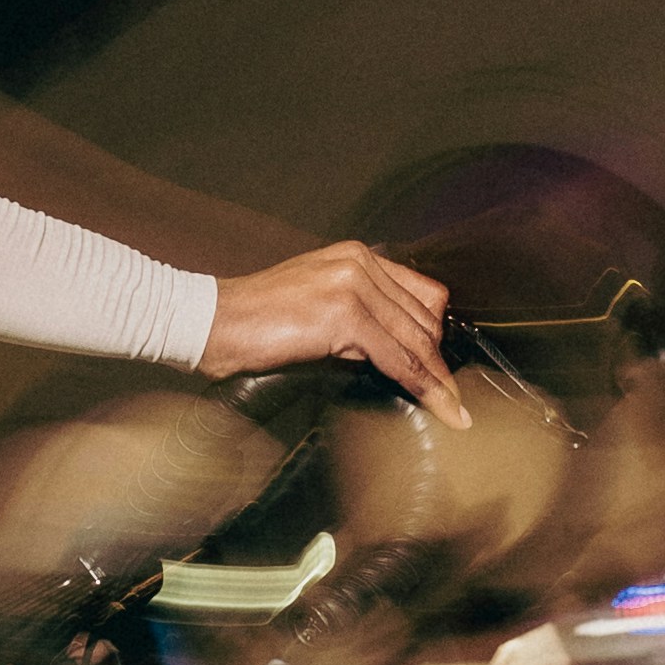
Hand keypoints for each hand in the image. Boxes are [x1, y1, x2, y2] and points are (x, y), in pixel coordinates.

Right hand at [200, 239, 459, 416]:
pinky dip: (422, 386)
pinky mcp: (343, 313)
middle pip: (425, 318)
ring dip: (437, 380)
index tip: (446, 371)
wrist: (212, 321)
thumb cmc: (254, 321)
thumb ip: (356, 311)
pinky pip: (396, 358)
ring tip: (452, 409)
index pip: (421, 296)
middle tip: (452, 399)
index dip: (436, 337)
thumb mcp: (316, 303)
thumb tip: (394, 352)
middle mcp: (359, 262)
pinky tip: (439, 407)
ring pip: (416, 340)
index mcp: (356, 256)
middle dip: (438, 363)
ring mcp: (352, 284)